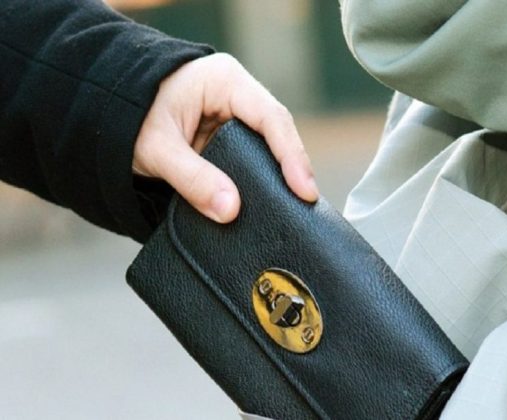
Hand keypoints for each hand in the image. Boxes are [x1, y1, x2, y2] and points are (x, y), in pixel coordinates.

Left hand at [132, 53, 318, 222]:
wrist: (106, 108)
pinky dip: (255, 179)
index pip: (271, 118)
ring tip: (292, 206)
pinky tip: (265, 199)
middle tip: (304, 203)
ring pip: (264, 148)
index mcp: (224, 82)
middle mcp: (235, 96)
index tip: (304, 190)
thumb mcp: (157, 147)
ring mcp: (231, 117)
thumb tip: (231, 211)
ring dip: (275, 176)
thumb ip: (192, 178)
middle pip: (276, 134)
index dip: (292, 155)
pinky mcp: (224, 137)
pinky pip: (248, 158)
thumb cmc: (128, 114)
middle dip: (291, 168)